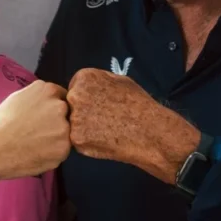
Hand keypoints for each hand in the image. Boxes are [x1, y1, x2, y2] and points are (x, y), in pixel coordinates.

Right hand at [0, 80, 70, 180]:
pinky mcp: (63, 149)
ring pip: (66, 133)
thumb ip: (39, 96)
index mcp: (48, 90)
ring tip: (35, 143)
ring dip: (56, 138)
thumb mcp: (19, 97)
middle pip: (66, 114)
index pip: (62, 97)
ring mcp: (64, 128)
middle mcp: (60, 106)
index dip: (53, 108)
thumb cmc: (1, 124)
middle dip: (56, 121)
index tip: (44, 117)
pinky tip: (37, 153)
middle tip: (38, 131)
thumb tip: (51, 101)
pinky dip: (52, 153)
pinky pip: (62, 150)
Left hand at [66, 68, 197, 183]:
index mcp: (84, 78)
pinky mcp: (77, 139)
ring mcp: (74, 118)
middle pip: (71, 104)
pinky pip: (78, 139)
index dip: (87, 98)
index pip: (75, 87)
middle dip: (82, 111)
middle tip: (102, 119)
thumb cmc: (138, 104)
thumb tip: (86, 86)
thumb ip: (98, 81)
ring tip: (105, 129)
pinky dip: (88, 141)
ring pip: (73, 123)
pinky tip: (104, 139)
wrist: (149, 131)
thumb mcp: (119, 80)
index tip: (99, 104)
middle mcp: (75, 95)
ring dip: (84, 127)